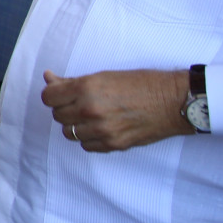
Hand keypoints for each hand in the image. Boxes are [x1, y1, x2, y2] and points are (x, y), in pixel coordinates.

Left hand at [43, 69, 192, 151]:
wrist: (173, 102)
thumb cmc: (142, 84)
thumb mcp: (104, 76)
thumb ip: (72, 81)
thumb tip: (48, 78)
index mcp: (87, 88)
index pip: (48, 98)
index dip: (53, 95)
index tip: (60, 94)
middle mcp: (91, 110)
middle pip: (58, 116)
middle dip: (65, 109)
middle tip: (80, 104)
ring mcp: (102, 129)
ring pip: (69, 133)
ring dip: (76, 125)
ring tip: (92, 116)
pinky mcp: (113, 144)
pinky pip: (86, 145)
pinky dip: (89, 138)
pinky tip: (101, 128)